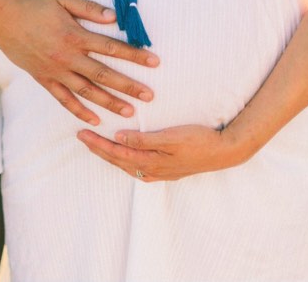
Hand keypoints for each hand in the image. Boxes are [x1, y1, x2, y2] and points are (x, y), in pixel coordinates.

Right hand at [0, 0, 158, 125]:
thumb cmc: (33, 7)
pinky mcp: (45, 79)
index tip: (154, 62)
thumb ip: (88, 7)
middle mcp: (67, 57)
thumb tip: (113, 17)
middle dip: (128, 86)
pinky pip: (64, 99)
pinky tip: (95, 119)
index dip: (134, 55)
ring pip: (87, 91)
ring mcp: (56, 71)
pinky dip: (79, 110)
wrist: (2, 21)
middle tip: (149, 96)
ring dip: (109, 102)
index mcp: (75, 36)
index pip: (111, 48)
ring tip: (130, 111)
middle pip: (103, 74)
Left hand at [77, 124, 254, 181]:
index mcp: (151, 161)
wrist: (226, 151)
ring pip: (126, 164)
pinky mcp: (167, 170)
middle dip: (98, 148)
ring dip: (109, 155)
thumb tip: (119, 138)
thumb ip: (144, 140)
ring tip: (95, 145)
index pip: (116, 152)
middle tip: (81, 136)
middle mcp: (152, 170)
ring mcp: (160, 172)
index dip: (97, 143)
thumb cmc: (199, 140)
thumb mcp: (171, 137)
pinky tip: (122, 157)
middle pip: (117, 160)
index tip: (82, 133)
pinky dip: (124, 160)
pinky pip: (137, 167)